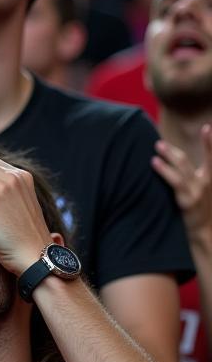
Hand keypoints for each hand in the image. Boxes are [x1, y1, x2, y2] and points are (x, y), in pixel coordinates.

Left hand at [153, 131, 211, 245]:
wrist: (205, 234)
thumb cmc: (200, 213)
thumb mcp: (200, 194)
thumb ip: (191, 180)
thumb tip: (175, 167)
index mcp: (210, 179)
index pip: (211, 157)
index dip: (210, 142)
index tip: (207, 127)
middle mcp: (206, 182)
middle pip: (187, 161)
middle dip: (173, 151)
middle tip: (159, 143)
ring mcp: (197, 191)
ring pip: (181, 168)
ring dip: (168, 155)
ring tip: (157, 147)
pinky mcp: (188, 200)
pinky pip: (175, 181)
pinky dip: (164, 170)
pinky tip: (154, 163)